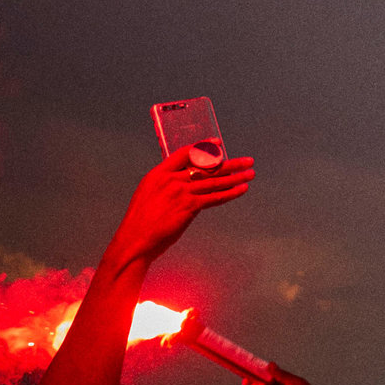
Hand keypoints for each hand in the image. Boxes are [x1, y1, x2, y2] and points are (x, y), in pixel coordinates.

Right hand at [106, 149, 254, 269]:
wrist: (134, 241)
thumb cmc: (141, 223)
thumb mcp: (150, 195)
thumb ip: (169, 186)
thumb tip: (194, 186)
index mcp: (158, 174)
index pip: (184, 153)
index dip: (203, 147)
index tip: (218, 143)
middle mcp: (170, 179)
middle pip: (206, 167)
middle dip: (231, 164)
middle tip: (248, 161)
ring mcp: (180, 192)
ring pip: (214, 181)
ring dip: (236, 177)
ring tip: (250, 174)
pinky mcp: (188, 206)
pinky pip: (214, 197)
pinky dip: (230, 193)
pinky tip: (241, 189)